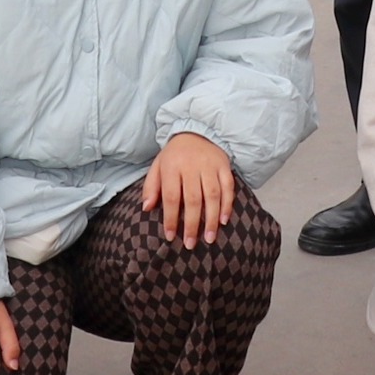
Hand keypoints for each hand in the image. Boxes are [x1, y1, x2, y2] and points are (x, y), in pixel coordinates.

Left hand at [140, 130, 237, 247]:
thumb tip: (146, 208)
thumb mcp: (158, 166)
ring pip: (212, 195)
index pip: (171, 196)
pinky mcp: (224, 166)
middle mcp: (192, 165)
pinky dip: (227, 205)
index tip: (170, 236)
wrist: (197, 131)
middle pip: (193, 199)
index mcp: (172, 166)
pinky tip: (224, 221)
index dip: (171, 218)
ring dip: (211, 219)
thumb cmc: (175, 155)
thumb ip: (151, 187)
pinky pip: (228, 187)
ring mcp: (210, 165)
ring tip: (209, 238)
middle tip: (190, 244)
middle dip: (192, 224)